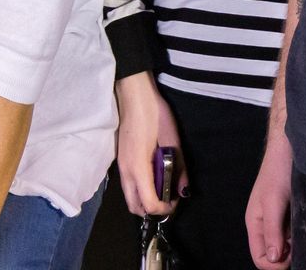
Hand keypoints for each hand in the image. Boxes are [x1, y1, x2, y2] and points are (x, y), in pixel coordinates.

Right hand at [115, 72, 182, 215]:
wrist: (134, 94)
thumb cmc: (154, 114)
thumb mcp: (173, 140)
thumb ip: (178, 168)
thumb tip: (184, 191)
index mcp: (138, 168)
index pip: (148, 204)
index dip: (164, 209)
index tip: (177, 201)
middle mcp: (126, 171)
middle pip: (134, 206)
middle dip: (152, 210)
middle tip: (169, 199)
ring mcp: (121, 165)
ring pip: (130, 196)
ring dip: (145, 199)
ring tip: (163, 186)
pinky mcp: (122, 159)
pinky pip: (129, 184)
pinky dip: (141, 188)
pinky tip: (154, 173)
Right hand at [245, 131, 292, 269]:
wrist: (291, 147)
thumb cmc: (278, 171)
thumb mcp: (273, 201)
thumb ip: (272, 231)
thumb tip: (273, 260)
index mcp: (255, 224)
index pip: (260, 258)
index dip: (275, 265)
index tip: (292, 257)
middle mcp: (266, 225)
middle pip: (273, 256)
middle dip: (287, 257)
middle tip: (302, 245)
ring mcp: (280, 220)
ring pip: (286, 246)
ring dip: (296, 247)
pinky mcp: (292, 214)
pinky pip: (295, 234)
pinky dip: (303, 236)